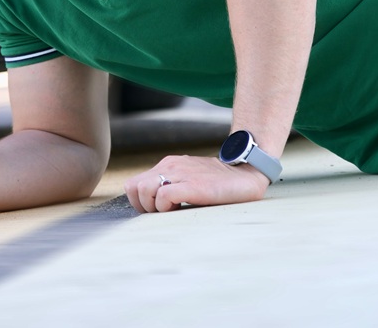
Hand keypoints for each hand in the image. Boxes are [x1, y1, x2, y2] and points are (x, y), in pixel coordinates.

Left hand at [124, 154, 269, 213]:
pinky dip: (167, 208)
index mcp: (167, 164)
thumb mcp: (188, 179)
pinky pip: (163, 196)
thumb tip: (153, 206)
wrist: (245, 175)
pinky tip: (182, 209)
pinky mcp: (192, 185)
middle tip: (163, 212)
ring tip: (173, 210)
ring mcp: (180, 173)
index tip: (155, 211)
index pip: (133, 184)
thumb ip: (170, 186)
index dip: (138, 202)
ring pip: (144, 190)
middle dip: (144, 206)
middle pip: (134, 188)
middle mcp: (170, 165)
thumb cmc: (217, 183)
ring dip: (154, 207)